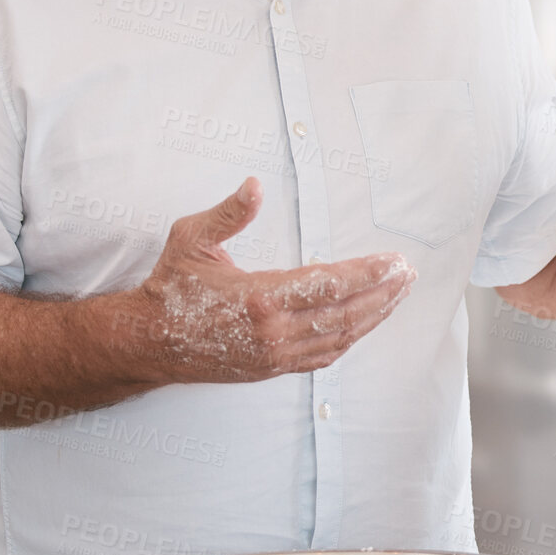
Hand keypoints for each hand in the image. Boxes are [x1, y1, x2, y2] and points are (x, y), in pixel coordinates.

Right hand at [135, 178, 415, 382]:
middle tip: (408, 275)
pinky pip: (324, 356)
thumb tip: (255, 186)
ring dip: (374, 315)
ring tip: (398, 294)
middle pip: (346, 313)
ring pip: (340, 337)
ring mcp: (275, 355)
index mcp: (259, 297)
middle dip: (383, 293)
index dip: (368, 273)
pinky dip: (351, 338)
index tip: (395, 261)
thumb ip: (228, 214)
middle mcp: (273, 331)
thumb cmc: (171, 288)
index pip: (330, 284)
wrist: (146, 343)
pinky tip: (366, 322)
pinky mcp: (273, 368)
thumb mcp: (192, 240)